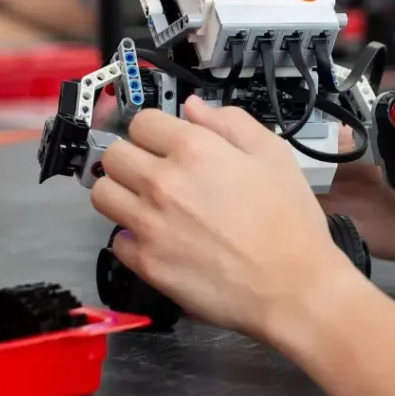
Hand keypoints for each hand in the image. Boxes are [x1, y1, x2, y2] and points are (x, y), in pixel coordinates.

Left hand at [90, 97, 353, 338]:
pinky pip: (117, 240)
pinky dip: (133, 237)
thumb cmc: (289, 220)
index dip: (155, 130)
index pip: (141, 121)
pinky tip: (159, 238)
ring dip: (122, 193)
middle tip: (152, 171)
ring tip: (147, 202)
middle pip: (113, 155)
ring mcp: (150, 224)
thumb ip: (230, 121)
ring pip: (102, 195)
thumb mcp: (273, 154)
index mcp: (194, 149)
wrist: (292, 287)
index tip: (164, 142)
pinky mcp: (146, 263)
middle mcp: (163, 182)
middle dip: (131, 157)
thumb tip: (192, 108)